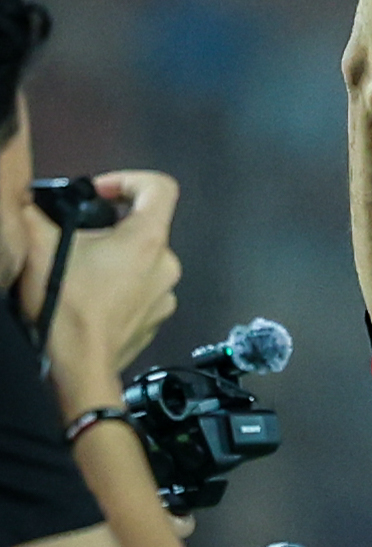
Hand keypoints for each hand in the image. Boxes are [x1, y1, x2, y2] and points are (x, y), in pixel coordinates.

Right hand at [19, 171, 179, 385]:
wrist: (79, 367)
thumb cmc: (64, 305)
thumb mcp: (38, 248)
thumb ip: (34, 214)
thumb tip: (28, 201)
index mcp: (149, 239)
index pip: (159, 187)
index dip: (128, 179)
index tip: (98, 193)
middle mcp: (167, 264)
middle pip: (145, 228)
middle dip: (110, 228)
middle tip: (74, 239)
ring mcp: (166, 295)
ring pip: (141, 262)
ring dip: (114, 260)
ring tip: (77, 271)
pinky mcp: (157, 320)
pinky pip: (141, 291)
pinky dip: (119, 288)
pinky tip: (90, 298)